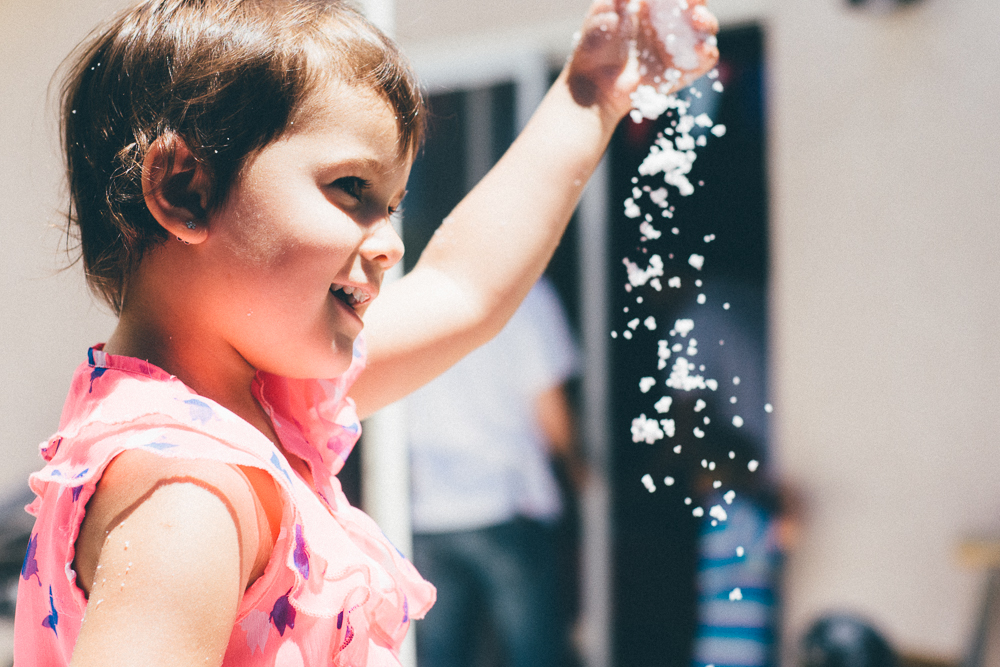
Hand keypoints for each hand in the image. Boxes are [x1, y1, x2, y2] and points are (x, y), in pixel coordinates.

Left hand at [567, 0, 718, 120]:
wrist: (592, 86)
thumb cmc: (593, 47)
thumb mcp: (603, 11)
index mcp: (651, 6)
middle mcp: (667, 26)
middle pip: (696, 7)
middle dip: (698, 2)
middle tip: (692, 2)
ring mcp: (675, 49)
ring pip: (704, 31)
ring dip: (707, 23)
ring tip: (699, 19)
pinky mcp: (679, 73)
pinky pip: (704, 61)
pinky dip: (707, 53)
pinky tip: (700, 48)